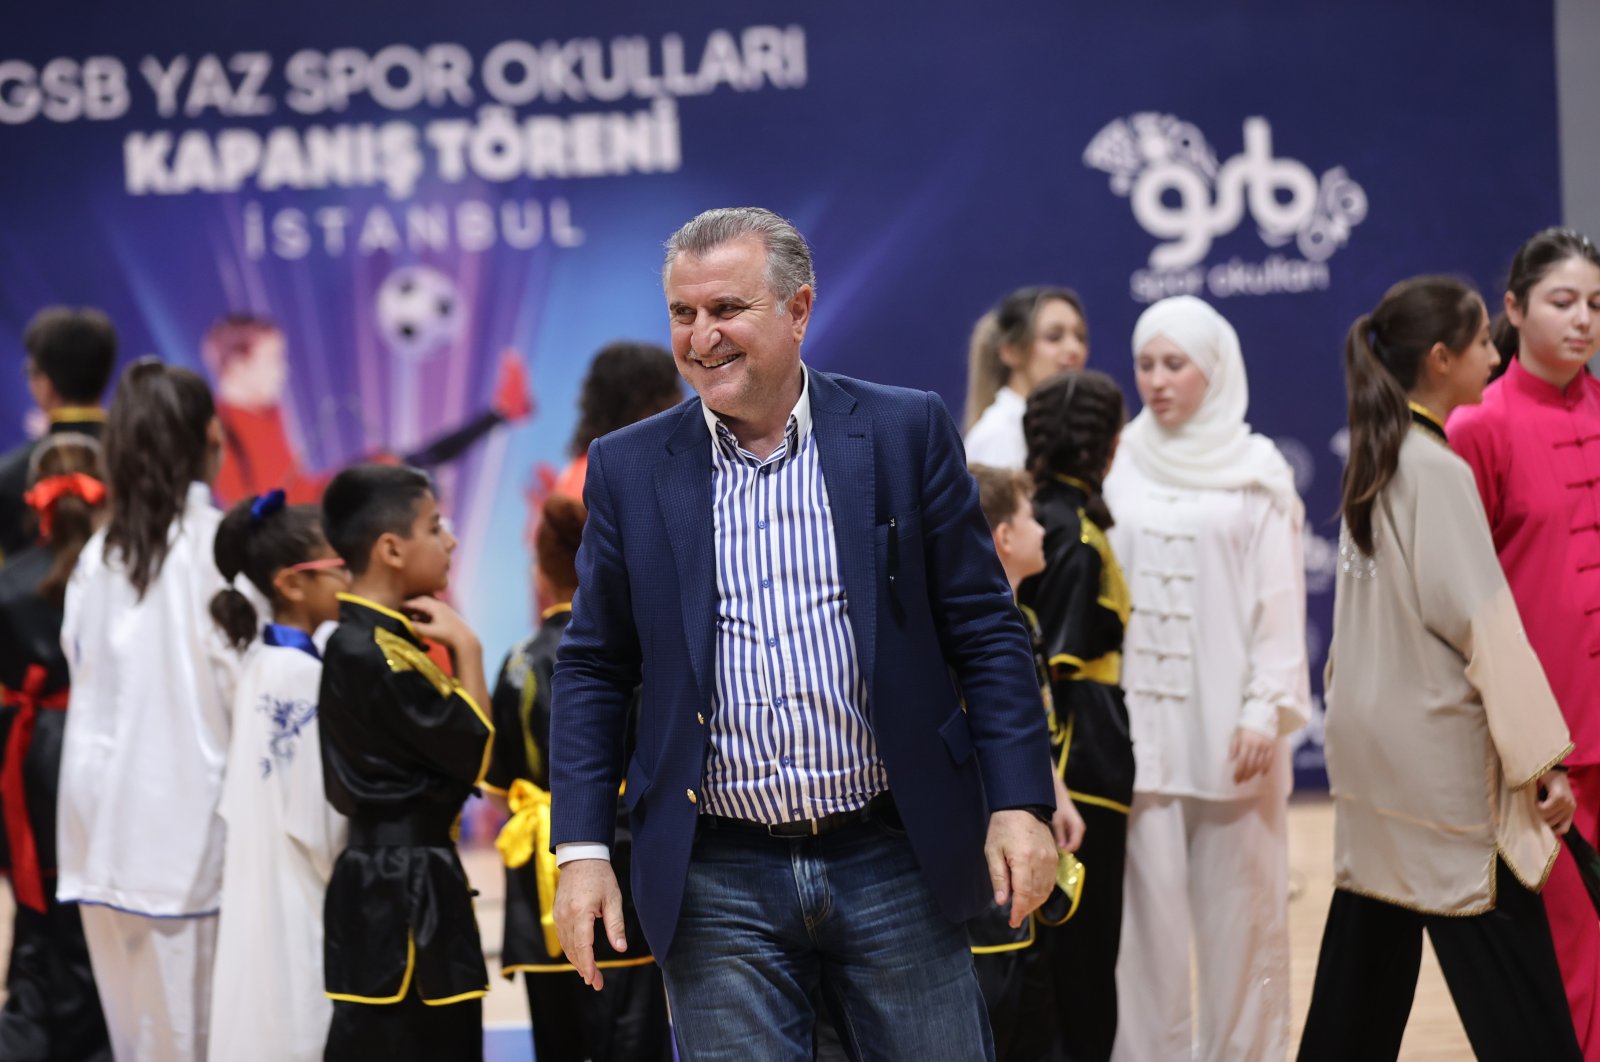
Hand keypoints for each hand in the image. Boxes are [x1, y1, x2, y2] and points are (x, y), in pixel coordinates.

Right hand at [403, 595, 478, 655]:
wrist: (464, 640)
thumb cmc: (447, 635)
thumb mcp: (430, 632)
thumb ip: (416, 627)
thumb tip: (404, 623)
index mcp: (435, 606)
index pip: (417, 602)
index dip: (406, 604)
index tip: (396, 606)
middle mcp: (439, 605)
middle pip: (422, 600)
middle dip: (411, 604)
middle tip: (401, 609)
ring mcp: (443, 610)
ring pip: (427, 606)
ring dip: (417, 609)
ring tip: (407, 615)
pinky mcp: (445, 616)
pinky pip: (431, 612)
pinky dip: (423, 614)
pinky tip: (418, 621)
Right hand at [553, 859, 626, 990]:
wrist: (580, 857)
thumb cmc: (600, 876)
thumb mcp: (613, 899)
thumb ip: (615, 925)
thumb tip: (621, 948)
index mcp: (580, 912)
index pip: (583, 947)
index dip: (588, 966)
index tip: (594, 981)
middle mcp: (565, 916)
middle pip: (573, 950)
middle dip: (584, 969)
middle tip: (596, 983)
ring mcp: (558, 915)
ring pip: (566, 946)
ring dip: (577, 962)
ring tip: (589, 975)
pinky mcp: (557, 914)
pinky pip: (562, 938)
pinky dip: (571, 950)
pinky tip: (580, 958)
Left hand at [985, 809, 1057, 928]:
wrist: (1022, 805)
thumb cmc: (1003, 826)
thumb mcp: (993, 851)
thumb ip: (998, 877)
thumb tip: (1002, 901)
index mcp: (1024, 860)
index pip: (1023, 894)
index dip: (1018, 912)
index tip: (1012, 922)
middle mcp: (1041, 862)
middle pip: (1036, 895)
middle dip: (1025, 909)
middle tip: (1015, 918)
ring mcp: (1051, 859)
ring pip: (1046, 890)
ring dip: (1035, 903)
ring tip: (1022, 909)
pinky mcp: (1055, 856)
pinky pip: (1052, 881)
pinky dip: (1043, 892)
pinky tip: (1033, 895)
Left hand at [1051, 773, 1085, 852]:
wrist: (1055, 791)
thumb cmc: (1056, 805)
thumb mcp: (1057, 821)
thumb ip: (1060, 836)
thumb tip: (1061, 849)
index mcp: (1078, 829)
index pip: (1073, 847)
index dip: (1063, 852)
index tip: (1052, 853)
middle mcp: (1079, 829)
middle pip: (1071, 846)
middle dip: (1061, 849)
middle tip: (1048, 849)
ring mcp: (1075, 827)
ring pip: (1068, 841)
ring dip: (1059, 843)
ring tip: (1047, 842)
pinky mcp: (1070, 825)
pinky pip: (1066, 836)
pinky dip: (1059, 838)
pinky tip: (1049, 835)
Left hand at [1229, 728, 1275, 784]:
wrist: (1262, 715)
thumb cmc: (1246, 725)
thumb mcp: (1236, 733)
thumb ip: (1233, 746)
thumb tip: (1230, 760)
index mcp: (1245, 742)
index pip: (1241, 762)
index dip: (1238, 772)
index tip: (1235, 779)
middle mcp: (1255, 745)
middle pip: (1250, 765)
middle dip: (1245, 775)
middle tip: (1240, 782)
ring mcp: (1264, 746)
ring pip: (1260, 764)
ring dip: (1253, 774)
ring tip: (1248, 779)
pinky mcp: (1271, 746)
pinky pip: (1269, 760)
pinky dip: (1266, 769)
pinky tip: (1261, 774)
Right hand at [1539, 771, 1576, 835]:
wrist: (1551, 766)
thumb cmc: (1549, 782)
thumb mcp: (1551, 800)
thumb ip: (1550, 811)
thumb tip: (1540, 825)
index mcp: (1570, 810)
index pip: (1563, 829)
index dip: (1551, 831)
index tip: (1540, 827)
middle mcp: (1571, 807)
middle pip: (1552, 823)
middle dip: (1540, 820)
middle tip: (1533, 812)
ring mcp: (1566, 803)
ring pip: (1547, 817)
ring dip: (1537, 812)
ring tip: (1534, 803)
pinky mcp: (1559, 797)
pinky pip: (1544, 809)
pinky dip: (1536, 805)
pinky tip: (1536, 799)